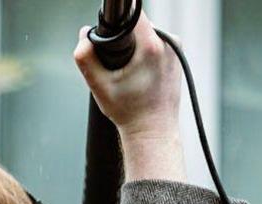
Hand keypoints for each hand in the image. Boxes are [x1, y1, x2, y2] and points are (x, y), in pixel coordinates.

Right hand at [72, 14, 181, 142]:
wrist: (153, 130)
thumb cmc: (130, 112)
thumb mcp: (99, 86)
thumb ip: (85, 58)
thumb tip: (83, 36)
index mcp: (151, 46)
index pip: (132, 15)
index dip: (117, 22)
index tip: (109, 38)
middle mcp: (169, 43)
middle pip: (139, 24)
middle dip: (124, 38)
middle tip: (116, 62)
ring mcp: (177, 49)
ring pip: (148, 33)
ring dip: (135, 45)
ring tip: (128, 71)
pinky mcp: (178, 55)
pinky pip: (157, 43)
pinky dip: (145, 52)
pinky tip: (139, 73)